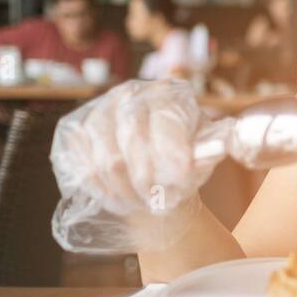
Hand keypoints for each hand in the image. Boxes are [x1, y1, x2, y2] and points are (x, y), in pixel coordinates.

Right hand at [50, 79, 218, 251]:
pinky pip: (82, 166)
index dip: (173, 153)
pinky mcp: (74, 131)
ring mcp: (97, 109)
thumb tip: (222, 143)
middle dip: (149, 179)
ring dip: (127, 190)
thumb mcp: (206, 150)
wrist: (150, 165)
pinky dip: (103, 190)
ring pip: (106, 159)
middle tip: (161, 202)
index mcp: (167, 92)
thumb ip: (213, 145)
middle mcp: (129, 93)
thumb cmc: (185, 157)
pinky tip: (121, 200)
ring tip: (144, 204)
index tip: (181, 181)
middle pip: (132, 141)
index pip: (165, 120)